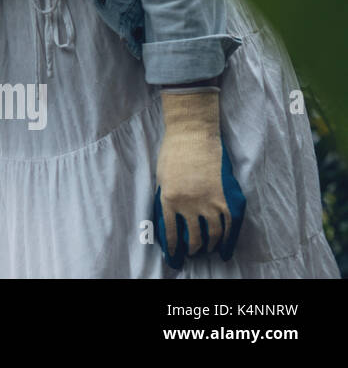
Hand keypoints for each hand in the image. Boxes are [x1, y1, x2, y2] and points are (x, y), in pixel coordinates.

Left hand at [152, 87, 245, 268]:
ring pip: (214, 234)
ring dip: (211, 245)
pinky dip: (228, 237)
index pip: (172, 233)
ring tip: (208, 249)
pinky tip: (225, 245)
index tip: (175, 257)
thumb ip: (165, 201)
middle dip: (193, 249)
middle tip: (193, 253)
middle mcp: (189, 205)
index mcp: (169, 200)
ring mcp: (210, 201)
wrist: (192, 134)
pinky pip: (230, 223)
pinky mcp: (226, 196)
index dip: (174, 248)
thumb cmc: (172, 153)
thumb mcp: (161, 179)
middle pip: (194, 237)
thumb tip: (169, 223)